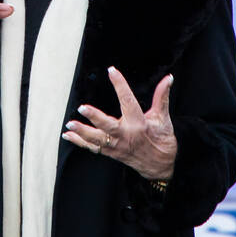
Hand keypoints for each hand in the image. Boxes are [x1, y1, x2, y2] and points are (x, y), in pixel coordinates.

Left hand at [63, 67, 176, 181]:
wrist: (161, 165)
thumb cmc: (162, 139)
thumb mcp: (163, 117)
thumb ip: (162, 96)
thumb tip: (168, 78)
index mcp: (139, 124)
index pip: (128, 101)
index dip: (120, 85)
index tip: (112, 71)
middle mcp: (126, 135)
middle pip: (108, 126)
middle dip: (94, 117)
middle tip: (82, 108)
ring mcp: (117, 145)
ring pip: (97, 139)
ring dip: (82, 132)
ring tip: (69, 125)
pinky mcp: (111, 153)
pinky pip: (93, 148)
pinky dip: (79, 142)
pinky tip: (67, 135)